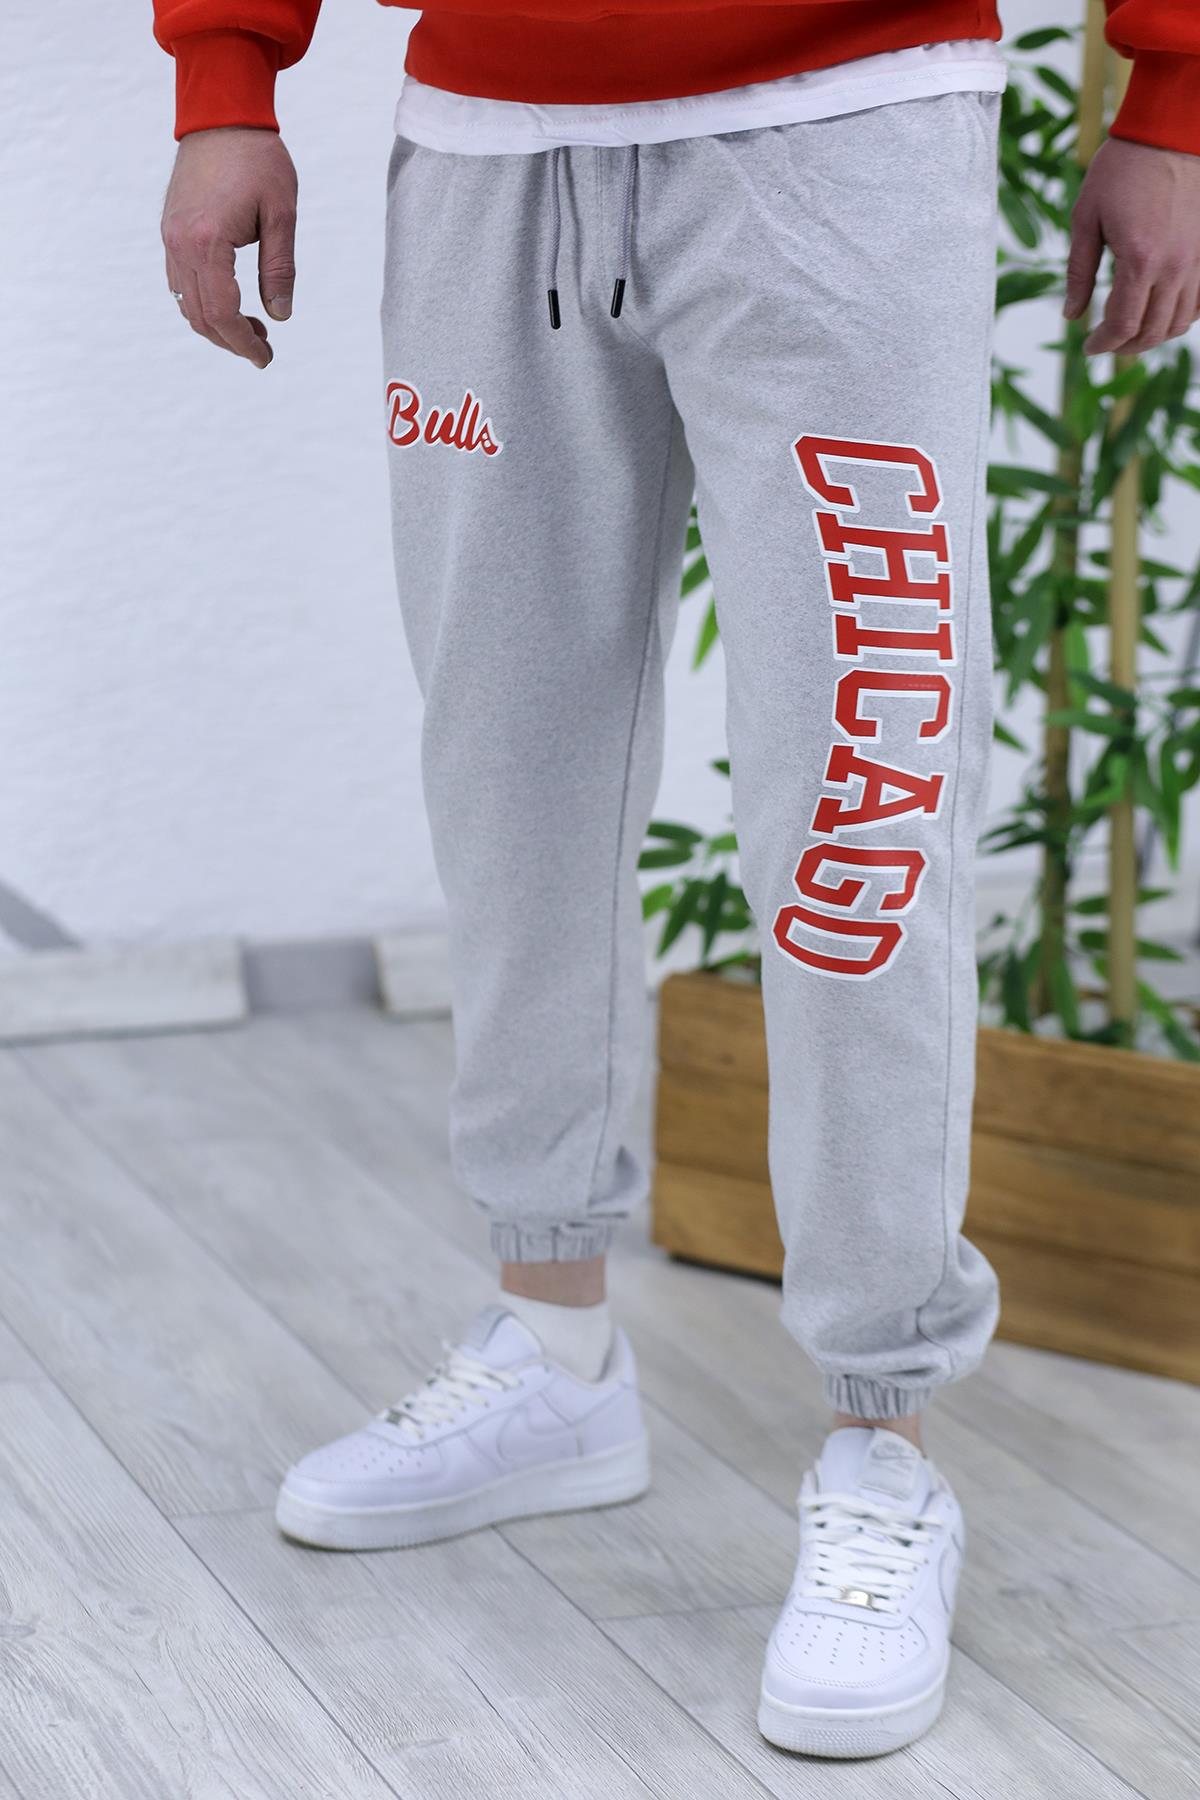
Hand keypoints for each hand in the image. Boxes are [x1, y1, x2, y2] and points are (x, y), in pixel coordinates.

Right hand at [161, 128, 297, 368]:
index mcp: (208, 242)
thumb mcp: (282, 215)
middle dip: (231, 340)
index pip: (222, 313)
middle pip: (200, 316)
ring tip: (252, 327)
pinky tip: (230, 303)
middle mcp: (180, 244)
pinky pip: (180, 283)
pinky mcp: (170, 231)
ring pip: (186, 303)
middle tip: (263, 348)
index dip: (243, 343)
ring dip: (216, 325)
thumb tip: (280, 316)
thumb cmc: (258, 160)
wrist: (221, 115)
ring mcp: (170, 238)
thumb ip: (280, 269)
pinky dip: (202, 303)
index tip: (266, 358)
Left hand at [1065, 137, 1199, 356]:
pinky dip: (1182, 316)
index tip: (1089, 347)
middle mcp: (1174, 266)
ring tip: (1131, 332)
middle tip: (1107, 343)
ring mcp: (1197, 259)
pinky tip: (1162, 312)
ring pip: (1181, 321)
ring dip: (1154, 335)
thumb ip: (1079, 272)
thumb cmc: (1123, 169)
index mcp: (1139, 260)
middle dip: (1126, 346)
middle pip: (1153, 330)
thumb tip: (1071, 314)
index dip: (1104, 344)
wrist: (1170, 132)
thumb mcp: (1086, 219)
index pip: (1124, 325)